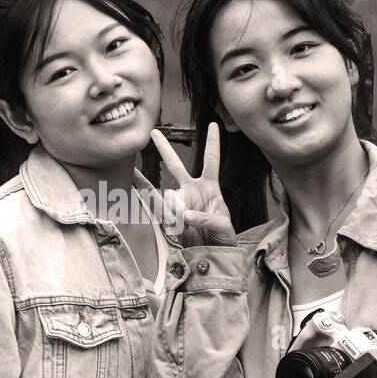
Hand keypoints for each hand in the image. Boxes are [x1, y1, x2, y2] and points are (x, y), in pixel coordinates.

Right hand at [151, 122, 237, 246]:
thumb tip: (184, 214)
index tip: (213, 124)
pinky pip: (158, 210)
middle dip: (164, 148)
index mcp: (209, 187)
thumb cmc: (222, 235)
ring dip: (175, 210)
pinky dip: (161, 214)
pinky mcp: (169, 216)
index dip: (212, 142)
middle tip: (154, 132)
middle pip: (176, 165)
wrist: (213, 253)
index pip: (211, 160)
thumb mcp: (221, 224)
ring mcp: (178, 202)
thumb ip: (204, 218)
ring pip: (168, 196)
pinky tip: (158, 212)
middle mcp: (191, 190)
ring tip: (186, 223)